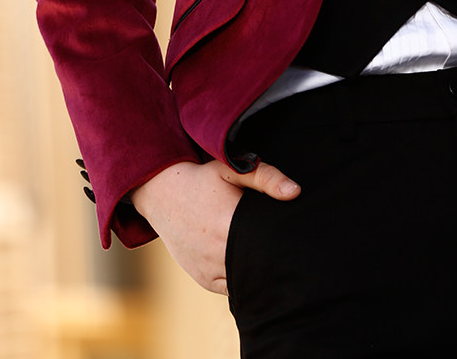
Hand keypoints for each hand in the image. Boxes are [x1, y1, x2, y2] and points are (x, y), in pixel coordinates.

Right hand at [130, 157, 299, 293]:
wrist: (161, 194)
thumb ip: (266, 177)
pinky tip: (249, 263)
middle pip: (259, 265)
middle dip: (272, 258)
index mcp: (229, 224)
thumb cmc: (201, 179)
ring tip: (266, 254)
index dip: (283, 243)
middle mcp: (218, 252)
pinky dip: (242, 279)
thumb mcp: (231, 169)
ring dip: (257, 271)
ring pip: (246, 281)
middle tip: (287, 248)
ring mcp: (210, 270)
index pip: (268, 244)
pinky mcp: (204, 279)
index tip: (293, 237)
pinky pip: (231, 287)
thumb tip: (295, 191)